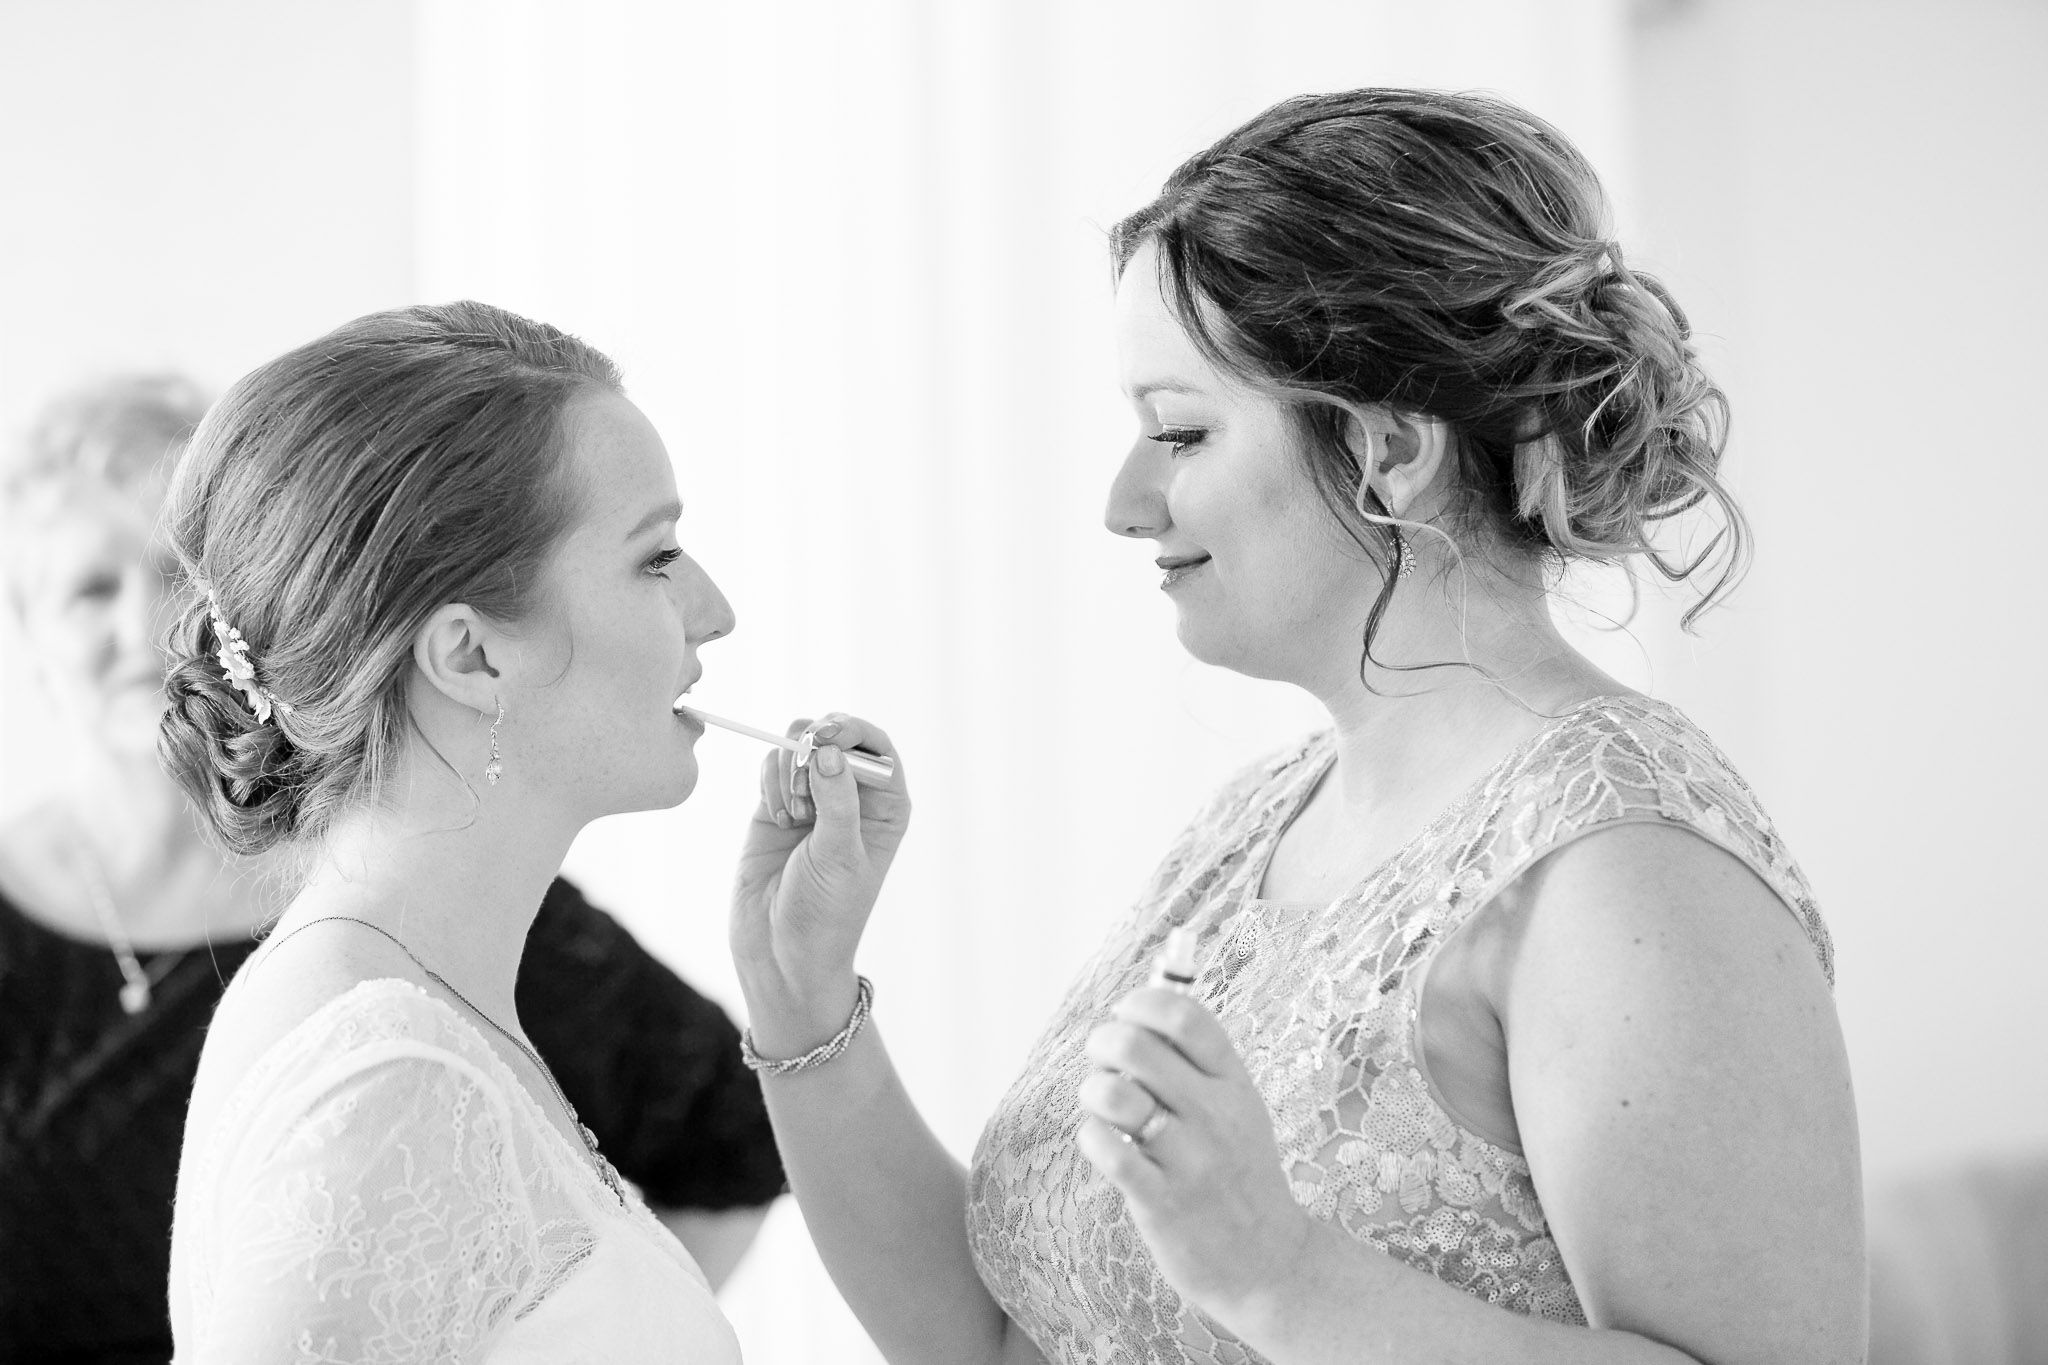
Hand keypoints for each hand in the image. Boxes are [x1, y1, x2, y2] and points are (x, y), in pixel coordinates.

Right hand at [730, 714, 909, 1054]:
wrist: (779, 952)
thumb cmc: (825, 914)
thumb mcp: (839, 858)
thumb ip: (837, 800)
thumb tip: (828, 749)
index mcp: (886, 807)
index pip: (875, 746)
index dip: (851, 731)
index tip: (824, 736)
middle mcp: (852, 796)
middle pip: (834, 735)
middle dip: (813, 745)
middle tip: (800, 775)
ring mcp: (813, 798)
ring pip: (798, 745)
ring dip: (788, 771)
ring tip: (793, 816)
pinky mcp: (777, 805)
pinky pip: (772, 766)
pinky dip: (770, 782)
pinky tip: (778, 817)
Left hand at [1075, 987, 1311, 1327]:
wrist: (1269, 1265)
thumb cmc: (1239, 1178)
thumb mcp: (1238, 1111)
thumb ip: (1197, 1066)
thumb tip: (1139, 1013)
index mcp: (1235, 1084)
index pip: (1186, 1017)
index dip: (1142, 1002)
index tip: (1125, 1013)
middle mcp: (1215, 1115)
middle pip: (1137, 1046)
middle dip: (1102, 1042)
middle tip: (1102, 1061)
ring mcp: (1190, 1159)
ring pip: (1115, 1094)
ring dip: (1093, 1091)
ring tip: (1103, 1107)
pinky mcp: (1162, 1201)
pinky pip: (1107, 1149)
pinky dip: (1091, 1137)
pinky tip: (1103, 1143)